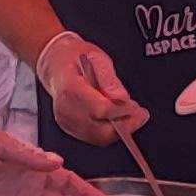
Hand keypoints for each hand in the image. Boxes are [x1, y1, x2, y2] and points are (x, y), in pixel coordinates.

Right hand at [34, 31, 148, 144]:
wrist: (56, 63)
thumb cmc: (76, 58)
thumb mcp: (97, 58)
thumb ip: (110, 80)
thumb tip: (122, 99)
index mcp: (71, 88)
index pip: (100, 110)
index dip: (122, 112)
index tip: (136, 108)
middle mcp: (65, 109)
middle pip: (100, 131)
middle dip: (124, 126)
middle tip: (139, 114)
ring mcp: (65, 120)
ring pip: (99, 138)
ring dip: (119, 130)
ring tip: (129, 114)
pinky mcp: (68, 127)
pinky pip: (93, 137)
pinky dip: (109, 131)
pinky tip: (116, 118)